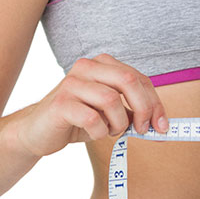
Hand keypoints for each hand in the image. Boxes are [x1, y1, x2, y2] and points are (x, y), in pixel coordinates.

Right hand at [6, 54, 166, 157]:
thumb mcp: (109, 114)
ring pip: (111, 100)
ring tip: (108, 131)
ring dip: (117, 123)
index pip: (138, 78)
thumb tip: (162, 127)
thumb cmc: (77, 121)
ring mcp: (71, 83)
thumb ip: (132, 113)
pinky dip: (99, 132)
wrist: (37, 132)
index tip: (162, 126)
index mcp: (101, 64)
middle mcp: (86, 67)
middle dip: (143, 109)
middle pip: (129, 81)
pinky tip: (93, 133)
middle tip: (142, 130)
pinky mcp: (61, 103)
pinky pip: (92, 118)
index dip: (155, 103)